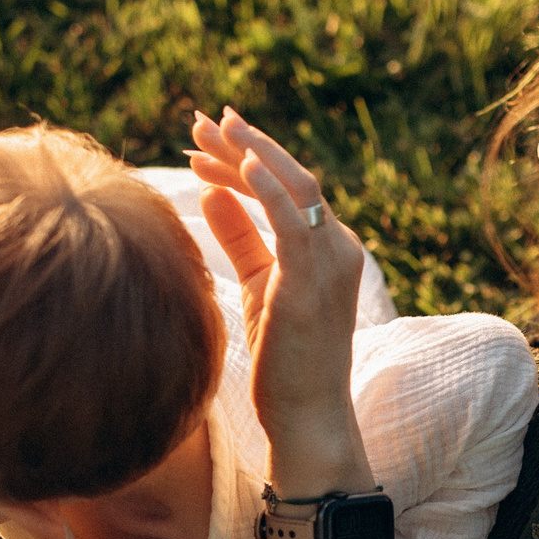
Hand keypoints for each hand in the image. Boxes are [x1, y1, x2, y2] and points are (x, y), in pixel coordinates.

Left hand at [187, 109, 374, 480]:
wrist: (308, 417)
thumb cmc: (283, 362)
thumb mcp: (258, 288)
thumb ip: (240, 236)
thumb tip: (210, 191)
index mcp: (325, 248)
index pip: (286, 190)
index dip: (244, 160)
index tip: (203, 143)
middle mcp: (337, 246)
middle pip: (291, 178)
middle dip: (244, 146)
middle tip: (201, 121)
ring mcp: (331, 261)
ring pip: (296, 187)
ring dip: (251, 154)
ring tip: (211, 130)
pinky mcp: (314, 279)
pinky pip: (295, 220)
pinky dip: (270, 188)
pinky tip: (240, 163)